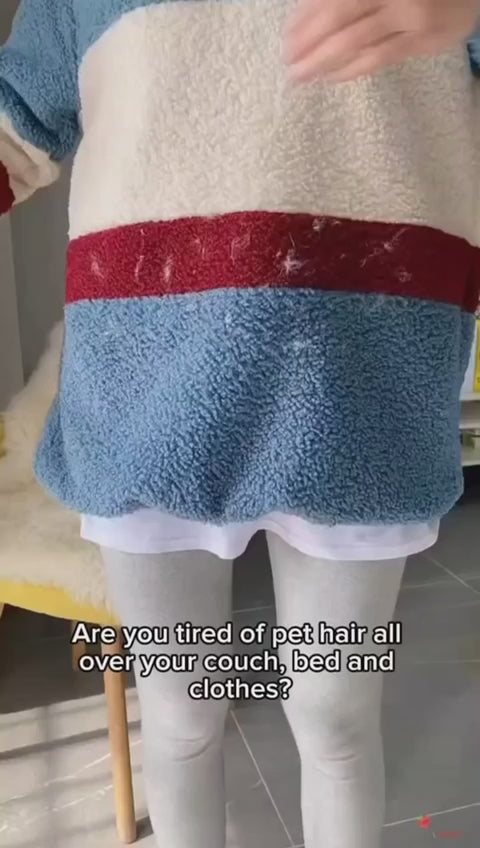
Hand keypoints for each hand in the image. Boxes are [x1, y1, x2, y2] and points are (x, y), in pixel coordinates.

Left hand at [284, 0, 479, 82]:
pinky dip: (349, 70)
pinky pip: (377, 60)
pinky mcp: (419, 42)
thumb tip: (307, 13)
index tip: (287, 35)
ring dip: (322, 61)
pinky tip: (329, 77)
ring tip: (302, 75)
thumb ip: (350, 0)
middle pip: (338, 19)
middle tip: (288, 61)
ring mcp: (407, 18)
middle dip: (308, 43)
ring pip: (354, 42)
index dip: (305, 17)